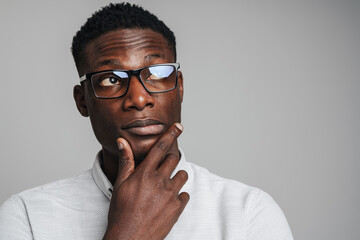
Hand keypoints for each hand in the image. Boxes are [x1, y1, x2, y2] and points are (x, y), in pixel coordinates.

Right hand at [103, 123, 188, 239]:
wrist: (129, 238)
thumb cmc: (121, 212)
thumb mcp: (120, 184)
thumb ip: (126, 161)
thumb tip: (122, 141)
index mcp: (145, 173)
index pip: (160, 148)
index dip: (170, 135)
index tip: (178, 127)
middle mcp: (160, 181)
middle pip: (173, 159)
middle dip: (169, 160)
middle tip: (162, 169)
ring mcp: (170, 194)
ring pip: (182, 175)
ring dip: (175, 178)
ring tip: (164, 187)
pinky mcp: (177, 207)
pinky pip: (185, 195)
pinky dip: (178, 196)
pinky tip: (167, 202)